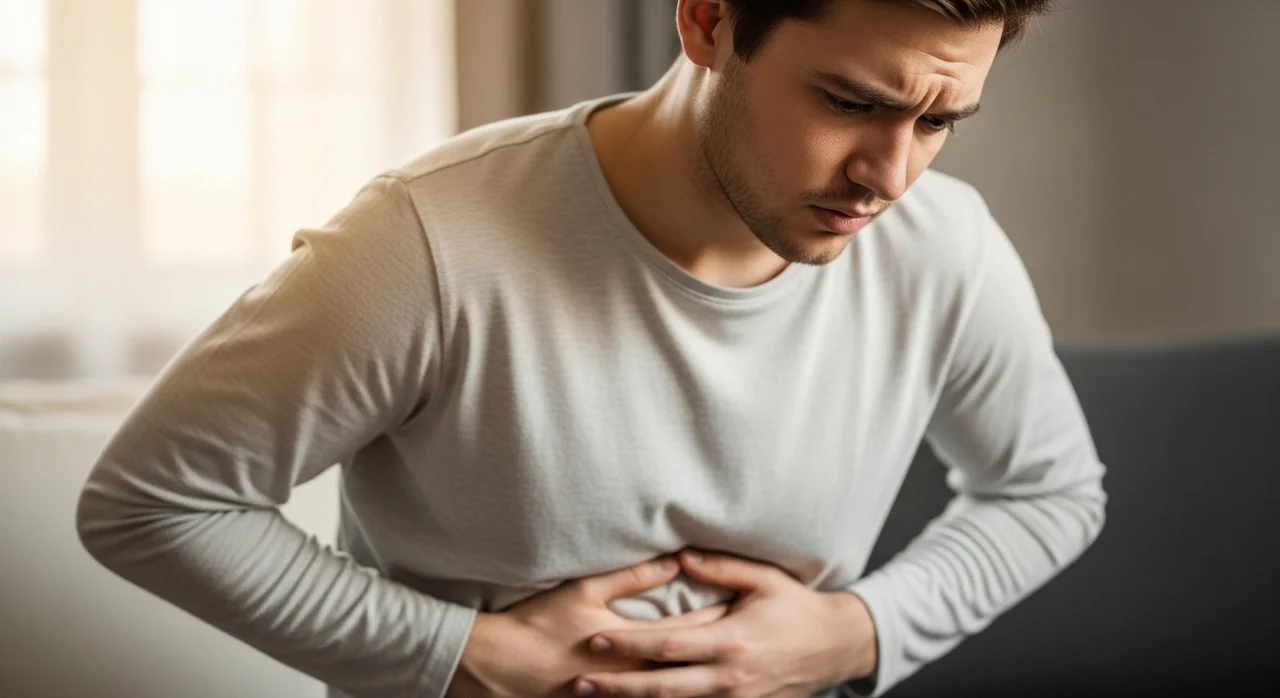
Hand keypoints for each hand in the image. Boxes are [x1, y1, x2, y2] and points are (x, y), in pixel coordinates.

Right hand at [447, 555, 730, 697]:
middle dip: (719, 647)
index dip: (718, 614)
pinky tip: (692, 686)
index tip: (743, 603)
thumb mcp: (584, 591)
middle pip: (690, 662)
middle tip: (751, 635)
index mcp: (633, 644)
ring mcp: (620, 695)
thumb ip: (631, 576)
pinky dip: (674, 692)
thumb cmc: (540, 624)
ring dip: (703, 676)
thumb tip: (673, 561)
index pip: (688, 628)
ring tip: (731, 664)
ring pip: (676, 689)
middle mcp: (634, 676)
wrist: (500, 668)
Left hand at [572, 549, 877, 697]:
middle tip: (579, 683)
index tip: (595, 640)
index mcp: (730, 640)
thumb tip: (679, 555)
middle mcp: (729, 677)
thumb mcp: (762, 580)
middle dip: (618, 687)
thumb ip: (719, 568)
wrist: (837, 646)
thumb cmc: (797, 608)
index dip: (628, 644)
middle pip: (661, 687)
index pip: (666, 645)